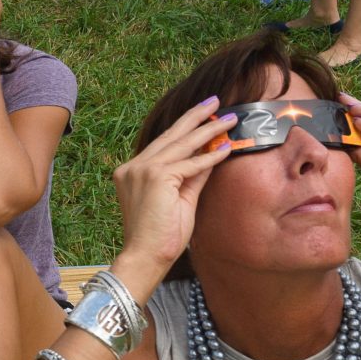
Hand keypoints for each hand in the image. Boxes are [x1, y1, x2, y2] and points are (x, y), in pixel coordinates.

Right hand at [106, 98, 240, 297]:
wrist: (146, 257)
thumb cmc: (160, 236)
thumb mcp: (179, 200)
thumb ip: (192, 177)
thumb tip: (210, 156)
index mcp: (132, 171)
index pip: (164, 144)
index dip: (185, 129)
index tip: (204, 118)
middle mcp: (134, 166)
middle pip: (170, 135)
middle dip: (196, 117)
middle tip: (215, 102)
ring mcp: (142, 170)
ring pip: (181, 144)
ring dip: (208, 130)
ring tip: (227, 118)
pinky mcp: (156, 177)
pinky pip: (190, 164)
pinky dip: (210, 157)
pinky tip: (226, 148)